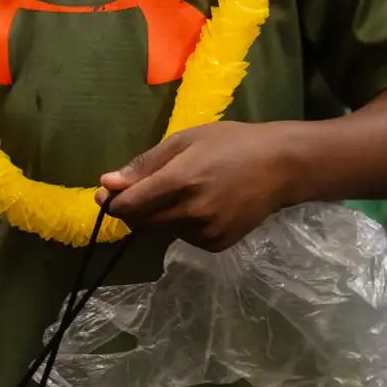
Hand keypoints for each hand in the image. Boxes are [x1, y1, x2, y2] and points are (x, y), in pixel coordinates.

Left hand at [96, 123, 299, 251]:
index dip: (112, 203)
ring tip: (182, 192)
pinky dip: (181, 225)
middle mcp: (191, 212)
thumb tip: (108, 183)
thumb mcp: (185, 140)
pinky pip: (184, 238)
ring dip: (158, 217)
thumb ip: (145, 164)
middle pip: (140, 223)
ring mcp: (205, 232)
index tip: (107, 194)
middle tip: (141, 190)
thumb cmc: (229, 143)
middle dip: (132, 210)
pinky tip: (200, 206)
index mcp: (180, 180)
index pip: (130, 205)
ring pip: (161, 231)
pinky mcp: (217, 245)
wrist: (279, 166)